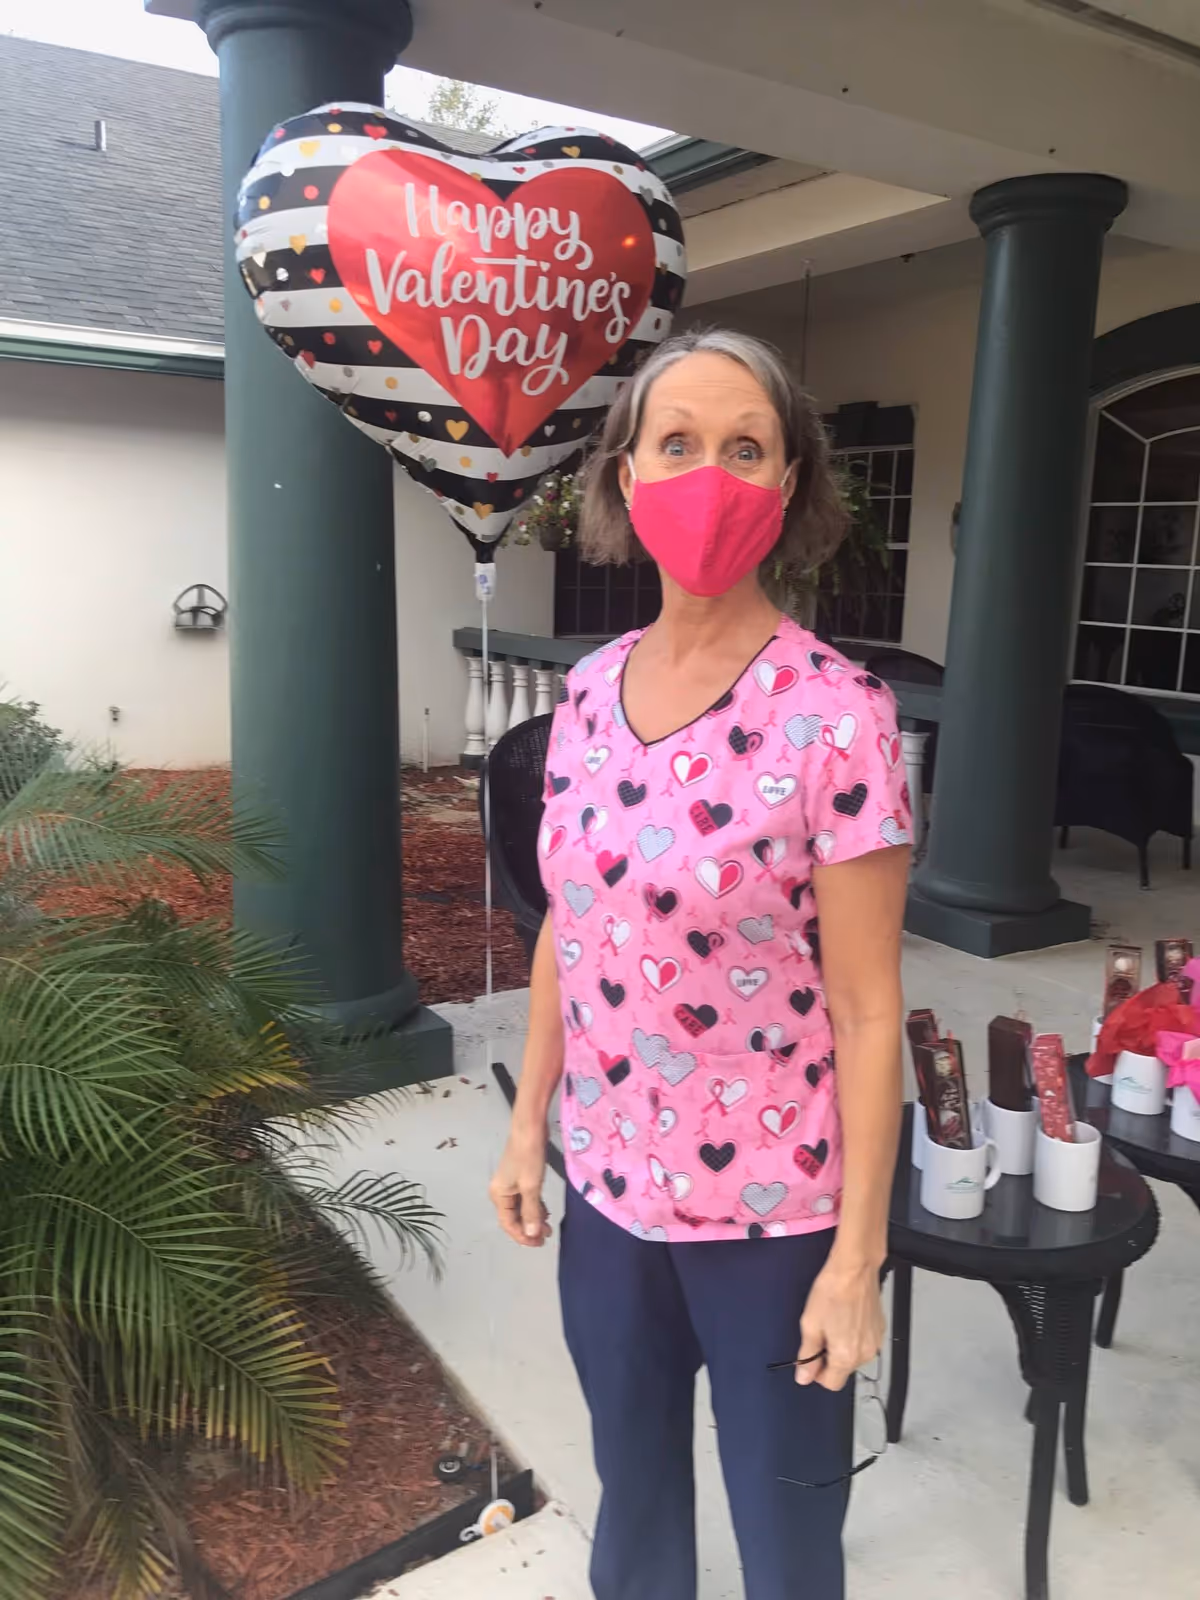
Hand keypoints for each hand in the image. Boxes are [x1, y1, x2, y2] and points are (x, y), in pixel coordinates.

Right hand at [489, 1124, 551, 1246]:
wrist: (530, 1127)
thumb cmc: (528, 1157)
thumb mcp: (531, 1186)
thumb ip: (531, 1212)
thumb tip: (530, 1234)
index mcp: (499, 1195)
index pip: (508, 1224)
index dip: (523, 1236)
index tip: (539, 1243)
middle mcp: (501, 1192)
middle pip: (513, 1217)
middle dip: (529, 1229)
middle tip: (546, 1237)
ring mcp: (511, 1184)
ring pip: (521, 1208)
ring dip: (534, 1218)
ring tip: (549, 1227)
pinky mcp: (521, 1176)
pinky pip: (526, 1198)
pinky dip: (535, 1206)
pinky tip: (545, 1211)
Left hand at [795, 1255, 884, 1390]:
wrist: (855, 1268)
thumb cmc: (832, 1290)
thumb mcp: (811, 1323)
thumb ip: (807, 1355)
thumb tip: (803, 1377)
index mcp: (846, 1356)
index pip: (831, 1383)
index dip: (817, 1373)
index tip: (811, 1357)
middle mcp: (865, 1354)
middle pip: (843, 1370)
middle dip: (829, 1358)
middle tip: (821, 1332)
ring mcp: (875, 1342)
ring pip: (853, 1357)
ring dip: (842, 1347)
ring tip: (834, 1321)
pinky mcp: (880, 1330)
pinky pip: (863, 1343)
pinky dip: (853, 1336)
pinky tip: (846, 1316)